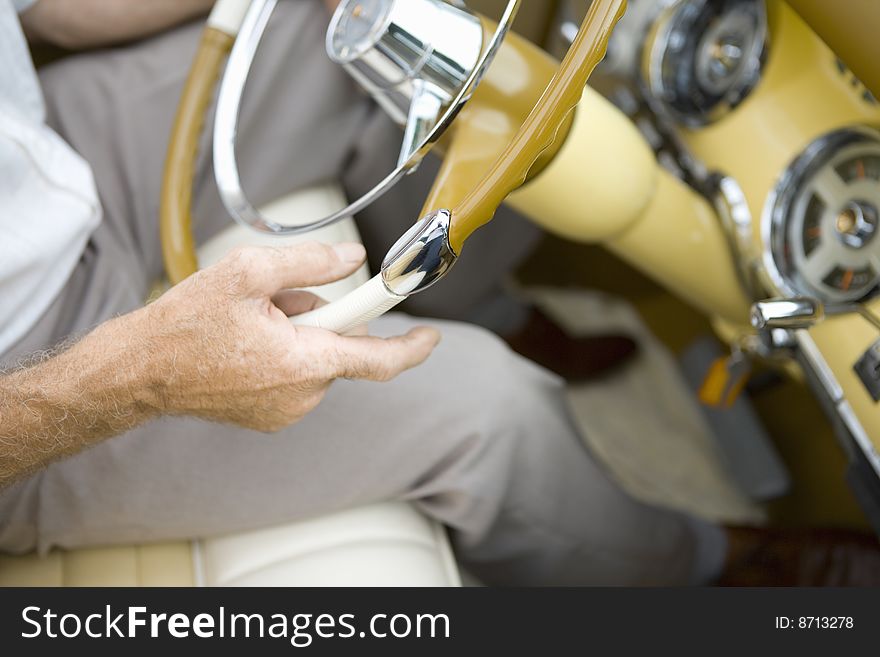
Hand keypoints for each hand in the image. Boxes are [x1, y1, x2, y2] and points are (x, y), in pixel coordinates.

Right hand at [142, 242, 440, 431]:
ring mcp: (286, 411)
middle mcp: (301, 395)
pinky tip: (246, 344)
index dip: (411, 347)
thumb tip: (352, 260)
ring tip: (250, 323)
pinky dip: (285, 353)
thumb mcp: (247, 273)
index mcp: (303, 362)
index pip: (377, 359)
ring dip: (297, 333)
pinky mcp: (271, 416)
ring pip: (316, 357)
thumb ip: (309, 263)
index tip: (431, 336)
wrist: (141, 370)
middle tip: (273, 300)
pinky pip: (297, 375)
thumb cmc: (185, 325)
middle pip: (337, 344)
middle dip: (317, 315)